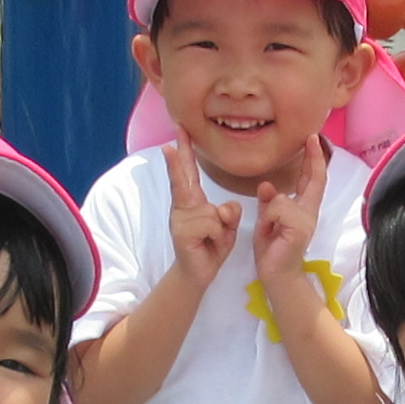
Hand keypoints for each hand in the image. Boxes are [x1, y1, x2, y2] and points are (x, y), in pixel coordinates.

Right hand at [165, 131, 241, 286]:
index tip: (179, 131)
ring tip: (213, 240)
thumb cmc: (211, 246)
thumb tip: (224, 208)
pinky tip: (208, 244)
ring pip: (213, 211)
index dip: (184, 152)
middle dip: (180, 154)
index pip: (188, 172)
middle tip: (177, 128)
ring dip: (221, 228)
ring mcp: (180, 219)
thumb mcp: (225, 226)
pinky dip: (218, 236)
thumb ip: (227, 213)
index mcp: (192, 202)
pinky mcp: (182, 232)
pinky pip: (211, 224)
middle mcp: (183, 206)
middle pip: (182, 176)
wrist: (198, 274)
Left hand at [252, 133, 326, 285]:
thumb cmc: (273, 251)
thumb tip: (267, 185)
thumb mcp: (267, 222)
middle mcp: (309, 213)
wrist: (277, 276)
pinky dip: (268, 218)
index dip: (313, 160)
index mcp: (302, 210)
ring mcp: (307, 220)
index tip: (312, 140)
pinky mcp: (300, 227)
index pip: (311, 180)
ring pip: (282, 198)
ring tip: (268, 229)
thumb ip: (269, 203)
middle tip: (312, 138)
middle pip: (315, 180)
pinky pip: (278, 208)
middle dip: (314, 158)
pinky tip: (270, 231)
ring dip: (269, 210)